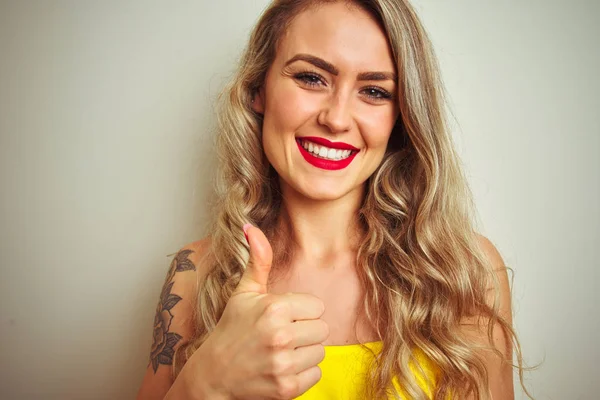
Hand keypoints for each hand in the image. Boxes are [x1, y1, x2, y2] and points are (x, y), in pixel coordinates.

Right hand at [191, 224, 328, 399]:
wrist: (213, 374)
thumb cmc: (231, 329)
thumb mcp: (244, 292)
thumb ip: (258, 260)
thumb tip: (251, 226)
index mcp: (274, 307)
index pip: (317, 307)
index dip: (301, 312)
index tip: (281, 317)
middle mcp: (280, 335)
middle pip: (323, 329)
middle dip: (305, 332)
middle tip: (282, 335)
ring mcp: (283, 364)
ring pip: (320, 352)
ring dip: (304, 353)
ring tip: (280, 351)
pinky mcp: (286, 388)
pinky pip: (315, 374)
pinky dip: (302, 373)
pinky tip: (281, 368)